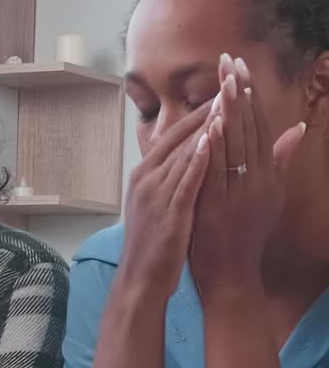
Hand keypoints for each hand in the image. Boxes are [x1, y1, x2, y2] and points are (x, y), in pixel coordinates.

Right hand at [120, 101, 211, 300]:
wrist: (139, 279)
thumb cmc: (151, 245)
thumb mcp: (153, 204)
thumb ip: (165, 179)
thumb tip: (181, 158)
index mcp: (142, 175)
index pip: (170, 136)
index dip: (195, 114)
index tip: (217, 95)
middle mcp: (145, 180)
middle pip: (177, 138)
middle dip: (204, 112)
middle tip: (227, 88)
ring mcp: (156, 195)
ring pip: (183, 154)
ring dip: (206, 128)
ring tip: (227, 105)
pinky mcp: (169, 213)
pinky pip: (186, 181)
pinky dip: (199, 159)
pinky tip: (213, 142)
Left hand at [191, 54, 306, 296]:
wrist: (232, 275)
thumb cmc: (246, 234)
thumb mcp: (270, 195)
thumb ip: (280, 161)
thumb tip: (298, 128)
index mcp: (268, 175)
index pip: (260, 126)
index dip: (251, 96)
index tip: (242, 68)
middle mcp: (257, 180)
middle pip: (249, 128)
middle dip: (239, 92)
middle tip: (230, 59)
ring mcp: (238, 193)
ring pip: (235, 145)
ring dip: (229, 110)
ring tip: (223, 79)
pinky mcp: (219, 207)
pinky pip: (218, 172)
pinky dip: (215, 147)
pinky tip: (211, 124)